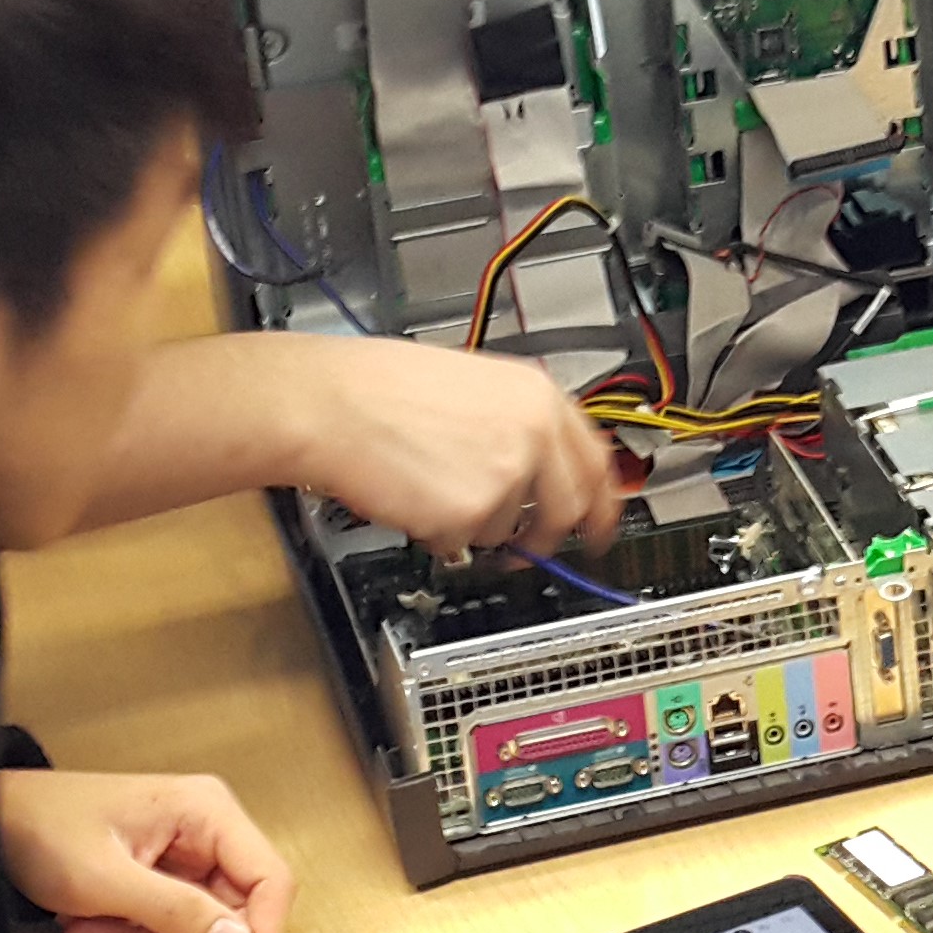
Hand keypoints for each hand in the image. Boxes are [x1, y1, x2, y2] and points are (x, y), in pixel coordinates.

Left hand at [0, 768, 291, 932]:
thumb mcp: (106, 879)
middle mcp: (206, 830)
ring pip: (200, 930)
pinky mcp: (161, 879)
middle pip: (236, 915)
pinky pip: (168, 928)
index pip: (270, 882)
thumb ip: (175, 912)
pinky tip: (87, 927)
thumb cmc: (41, 828)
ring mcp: (184, 856)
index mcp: (207, 812)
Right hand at [263, 333, 623, 558]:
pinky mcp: (471, 515)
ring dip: (473, 522)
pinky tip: (412, 494)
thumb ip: (518, 424)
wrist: (329, 404)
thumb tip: (541, 467)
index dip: (603, 501)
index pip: (597, 461)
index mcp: (538, 395)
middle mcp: (533, 435)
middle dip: (548, 536)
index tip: (602, 523)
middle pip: (567, 508)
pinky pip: (463, 542)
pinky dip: (437, 532)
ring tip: (428, 482)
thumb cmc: (379, 387)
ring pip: (507, 528)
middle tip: (530, 547)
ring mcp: (507, 477)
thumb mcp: (473, 385)